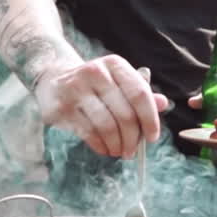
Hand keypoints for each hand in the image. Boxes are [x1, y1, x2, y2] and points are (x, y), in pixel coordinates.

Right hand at [34, 55, 168, 157]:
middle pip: (125, 114)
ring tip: (119, 152)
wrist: (53, 79)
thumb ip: (141, 93)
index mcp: (115, 64)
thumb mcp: (118, 82)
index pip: (140, 93)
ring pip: (107, 126)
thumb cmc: (94, 84)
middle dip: (133, 139)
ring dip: (117, 145)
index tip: (153, 137)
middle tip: (133, 152)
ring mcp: (76, 89)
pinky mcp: (62, 107)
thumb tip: (163, 104)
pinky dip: (101, 146)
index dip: (150, 119)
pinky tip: (105, 149)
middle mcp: (95, 72)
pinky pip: (89, 134)